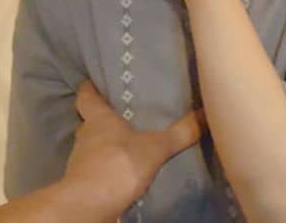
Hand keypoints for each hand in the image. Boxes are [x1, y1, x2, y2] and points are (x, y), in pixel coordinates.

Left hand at [63, 81, 206, 217]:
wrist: (91, 204)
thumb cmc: (120, 164)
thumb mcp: (157, 147)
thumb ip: (180, 132)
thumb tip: (205, 113)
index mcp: (99, 119)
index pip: (86, 96)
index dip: (89, 89)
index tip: (93, 81)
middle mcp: (85, 135)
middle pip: (90, 121)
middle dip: (103, 119)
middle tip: (122, 114)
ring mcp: (80, 160)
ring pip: (92, 145)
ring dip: (105, 144)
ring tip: (126, 143)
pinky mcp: (82, 181)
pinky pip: (96, 167)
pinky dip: (107, 166)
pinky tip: (122, 168)